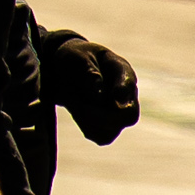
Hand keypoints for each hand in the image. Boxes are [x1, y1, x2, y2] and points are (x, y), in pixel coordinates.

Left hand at [39, 26, 139, 146]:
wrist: (66, 70)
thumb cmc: (74, 59)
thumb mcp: (77, 57)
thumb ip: (88, 71)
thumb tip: (98, 93)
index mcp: (122, 71)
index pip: (129, 85)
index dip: (122, 92)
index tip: (109, 96)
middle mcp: (126, 95)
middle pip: (129, 116)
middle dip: (102, 116)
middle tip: (78, 106)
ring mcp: (119, 113)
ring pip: (113, 130)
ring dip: (88, 120)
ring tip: (72, 101)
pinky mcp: (108, 127)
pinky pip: (101, 137)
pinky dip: (85, 126)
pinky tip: (76, 110)